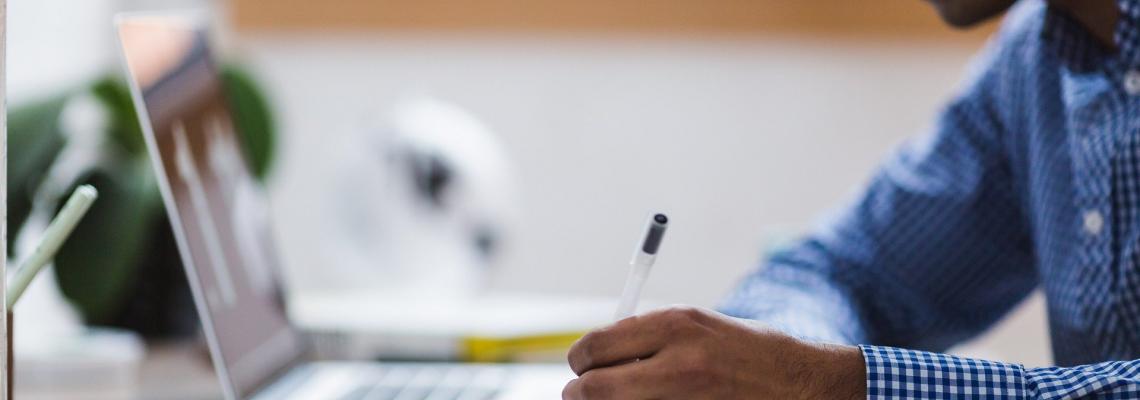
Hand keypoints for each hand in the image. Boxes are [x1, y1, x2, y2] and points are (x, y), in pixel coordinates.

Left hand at [563, 306, 864, 398]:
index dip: (581, 361)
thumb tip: (598, 354)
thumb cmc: (750, 354)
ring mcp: (686, 399)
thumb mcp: (701, 327)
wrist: (806, 385)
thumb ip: (650, 336)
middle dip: (582, 393)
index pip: (596, 347)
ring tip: (625, 398)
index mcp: (676, 324)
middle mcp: (678, 362)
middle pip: (594, 388)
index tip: (583, 368)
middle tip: (584, 394)